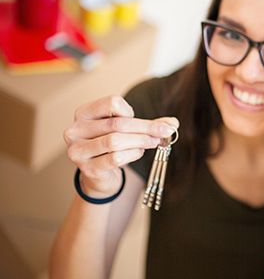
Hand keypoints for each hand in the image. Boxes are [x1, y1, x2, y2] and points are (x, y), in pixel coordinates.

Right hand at [64, 95, 178, 197]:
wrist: (99, 175)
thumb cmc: (112, 146)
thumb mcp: (128, 130)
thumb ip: (149, 124)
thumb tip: (174, 123)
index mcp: (83, 113)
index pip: (112, 103)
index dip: (131, 111)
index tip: (141, 120)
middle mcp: (75, 130)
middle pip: (117, 124)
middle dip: (146, 127)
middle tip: (165, 131)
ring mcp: (78, 150)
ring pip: (115, 141)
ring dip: (141, 141)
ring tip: (153, 142)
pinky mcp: (87, 168)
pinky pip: (115, 158)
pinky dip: (133, 154)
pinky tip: (139, 152)